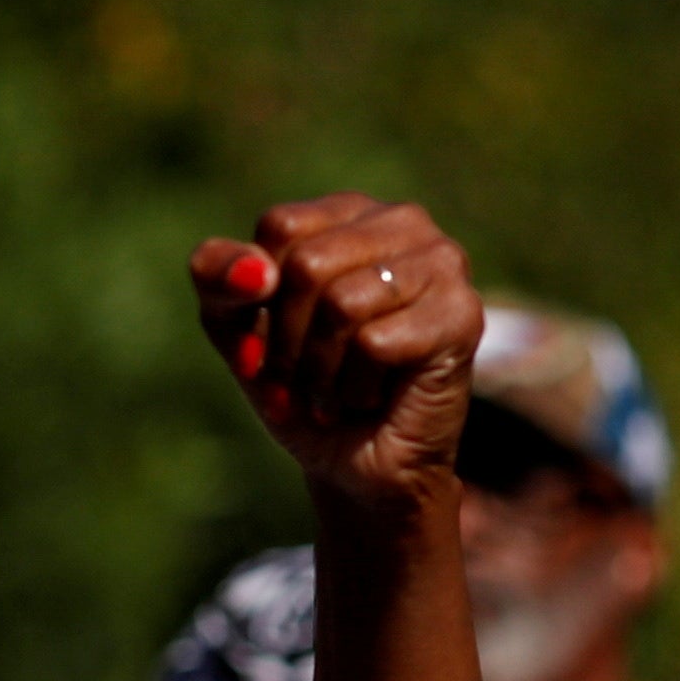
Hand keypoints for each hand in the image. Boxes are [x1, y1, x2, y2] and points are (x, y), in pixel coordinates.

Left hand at [190, 195, 479, 510]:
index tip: (269, 340)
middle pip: (307, 264)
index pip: (280, 227)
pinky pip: (374, 343)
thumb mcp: (236, 328)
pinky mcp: (461, 314)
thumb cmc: (300, 387)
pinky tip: (371, 396)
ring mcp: (442, 263)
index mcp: (348, 212)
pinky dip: (354, 387)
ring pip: (343, 304)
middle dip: (288, 341)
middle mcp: (403, 222)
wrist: (352, 468)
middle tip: (303, 378)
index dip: (257, 298)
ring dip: (320, 371)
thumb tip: (255, 271)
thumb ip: (218, 278)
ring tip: (335, 390)